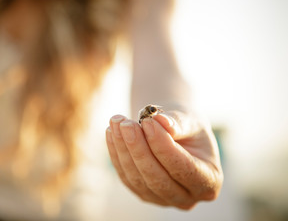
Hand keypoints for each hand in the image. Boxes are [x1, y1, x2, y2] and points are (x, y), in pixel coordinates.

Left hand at [106, 111, 222, 209]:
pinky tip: (111, 132)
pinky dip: (116, 153)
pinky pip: (125, 176)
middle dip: (139, 149)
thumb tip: (159, 120)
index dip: (163, 146)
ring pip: (137, 179)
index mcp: (209, 181)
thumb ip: (178, 122)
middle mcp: (187, 197)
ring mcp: (162, 199)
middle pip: (157, 178)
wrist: (175, 131)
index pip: (184, 168)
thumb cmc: (187, 126)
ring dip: (123, 149)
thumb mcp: (190, 120)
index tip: (147, 121)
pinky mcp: (142, 193)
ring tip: (117, 122)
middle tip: (126, 124)